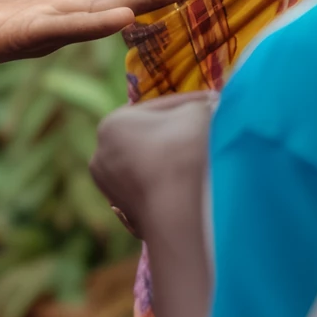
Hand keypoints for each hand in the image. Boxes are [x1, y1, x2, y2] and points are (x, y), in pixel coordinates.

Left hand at [89, 90, 216, 239]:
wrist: (176, 212)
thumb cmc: (183, 153)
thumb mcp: (195, 114)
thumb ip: (200, 105)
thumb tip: (208, 105)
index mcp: (112, 123)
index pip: (160, 107)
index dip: (192, 103)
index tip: (215, 103)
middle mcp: (102, 154)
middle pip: (151, 136)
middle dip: (179, 132)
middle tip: (209, 130)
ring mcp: (110, 186)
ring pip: (151, 163)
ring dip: (173, 159)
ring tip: (202, 158)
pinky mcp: (127, 212)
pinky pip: (153, 188)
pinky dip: (169, 183)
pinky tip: (189, 184)